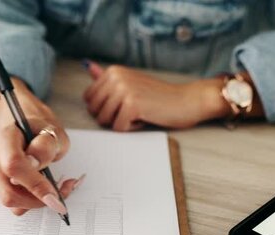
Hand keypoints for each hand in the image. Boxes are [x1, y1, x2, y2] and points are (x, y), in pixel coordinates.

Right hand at [0, 78, 82, 215]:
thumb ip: (46, 145)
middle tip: (62, 192)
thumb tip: (34, 163)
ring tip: (56, 188)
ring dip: (37, 201)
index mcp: (5, 138)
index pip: (13, 164)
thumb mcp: (53, 132)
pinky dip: (31, 202)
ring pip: (11, 201)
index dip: (34, 184)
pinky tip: (43, 190)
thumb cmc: (40, 131)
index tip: (55, 196)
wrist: (26, 131)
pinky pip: (13, 203)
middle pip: (9, 192)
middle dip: (38, 199)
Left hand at [83, 61, 231, 130]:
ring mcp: (124, 90)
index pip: (88, 99)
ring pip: (104, 121)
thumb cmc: (158, 96)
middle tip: (133, 109)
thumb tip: (88, 66)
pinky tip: (145, 117)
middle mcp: (116, 77)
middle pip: (94, 111)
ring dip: (121, 122)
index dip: (105, 108)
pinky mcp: (132, 105)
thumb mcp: (130, 83)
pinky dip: (131, 128)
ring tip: (139, 112)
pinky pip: (118, 128)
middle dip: (111, 117)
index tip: (125, 102)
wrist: (186, 100)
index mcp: (113, 71)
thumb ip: (107, 78)